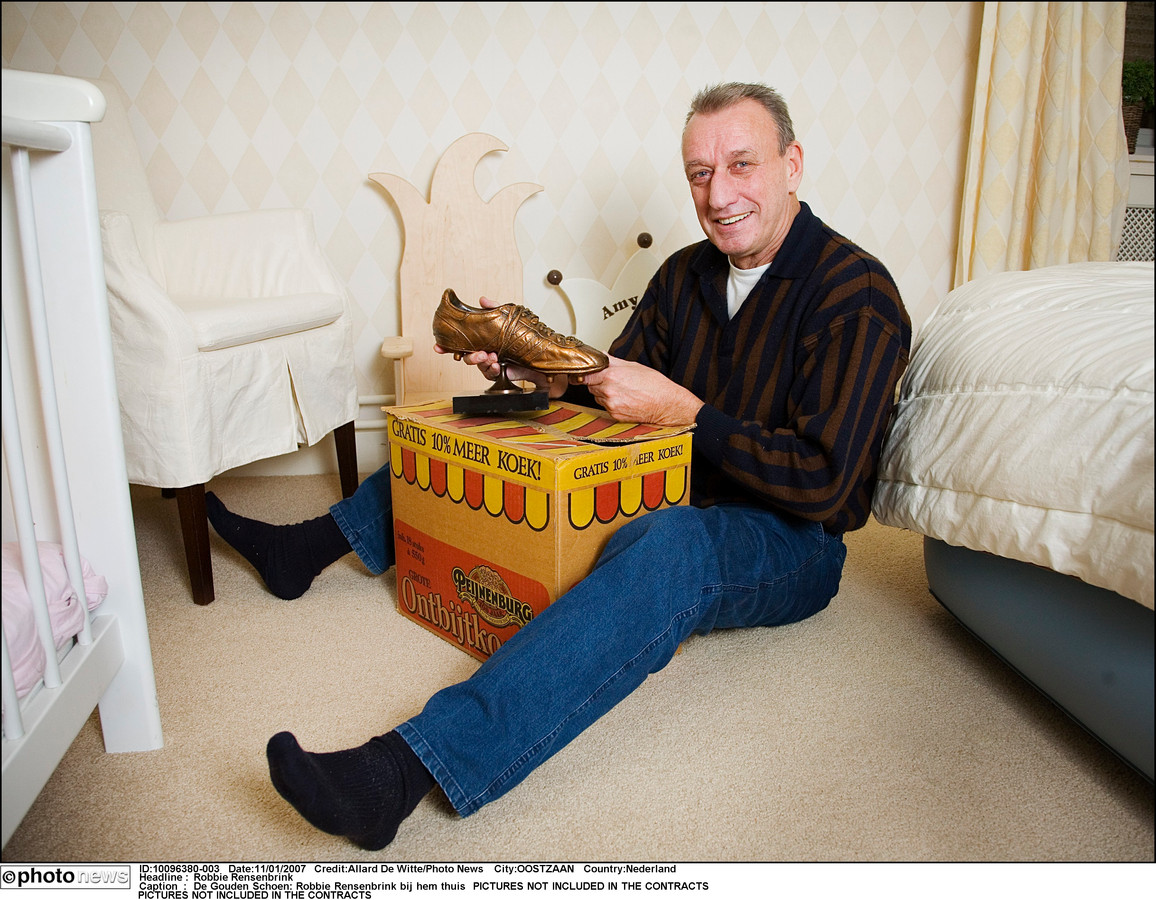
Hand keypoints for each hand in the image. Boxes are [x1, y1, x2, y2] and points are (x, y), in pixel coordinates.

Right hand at [433, 296, 563, 395]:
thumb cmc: (532, 341)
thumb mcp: (514, 319)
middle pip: (469, 356)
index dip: (450, 346)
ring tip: (489, 357)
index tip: (438, 347)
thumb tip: (482, 300)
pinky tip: (495, 365)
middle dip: (469, 355)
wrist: (551, 361)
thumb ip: (497, 310)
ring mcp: (496, 364)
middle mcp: (490, 352)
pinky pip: (491, 374)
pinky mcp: (504, 375)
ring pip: (479, 366)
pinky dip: (491, 369)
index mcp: (488, 340)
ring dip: (481, 362)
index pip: (466, 342)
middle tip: (479, 352)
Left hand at [581, 357, 703, 425]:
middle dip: (598, 383)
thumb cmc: (654, 385)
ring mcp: (610, 404)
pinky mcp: (614, 414)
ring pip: (597, 397)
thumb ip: (613, 361)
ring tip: (621, 390)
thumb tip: (601, 355)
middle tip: (613, 381)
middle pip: (591, 386)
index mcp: (611, 375)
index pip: (587, 375)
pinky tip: (624, 399)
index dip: (589, 373)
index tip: (591, 373)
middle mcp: (608, 390)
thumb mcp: (633, 366)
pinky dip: (610, 403)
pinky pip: (605, 407)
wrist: (666, 404)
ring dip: (603, 393)